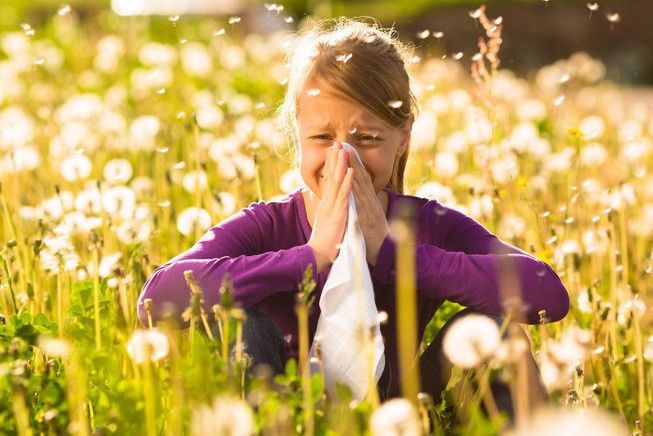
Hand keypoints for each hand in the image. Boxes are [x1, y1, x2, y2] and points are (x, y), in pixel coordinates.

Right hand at [307, 141, 354, 272]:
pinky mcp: (338, 213)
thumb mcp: (327, 220)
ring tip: (343, 150)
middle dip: (334, 159)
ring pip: (337, 182)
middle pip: (331, 176)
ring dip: (340, 165)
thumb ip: (329, 209)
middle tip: (336, 142)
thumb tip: (331, 201)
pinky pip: (344, 195)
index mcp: (326, 203)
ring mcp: (332, 206)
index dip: (331, 164)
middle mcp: (327, 201)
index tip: (333, 150)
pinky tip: (351, 171)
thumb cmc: (325, 239)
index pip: (328, 179)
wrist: (319, 254)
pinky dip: (348, 182)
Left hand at [344, 146, 390, 265]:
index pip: (361, 179)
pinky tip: (350, 180)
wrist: (385, 253)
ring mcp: (370, 208)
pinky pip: (360, 202)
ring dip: (353, 169)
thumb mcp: (369, 218)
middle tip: (345, 144)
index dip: (354, 164)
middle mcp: (371, 201)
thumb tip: (362, 196)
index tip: (347, 149)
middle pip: (361, 177)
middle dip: (353, 160)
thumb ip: (366, 206)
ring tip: (346, 154)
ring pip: (361, 186)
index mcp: (369, 201)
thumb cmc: (375, 237)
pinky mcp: (367, 218)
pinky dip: (356, 190)